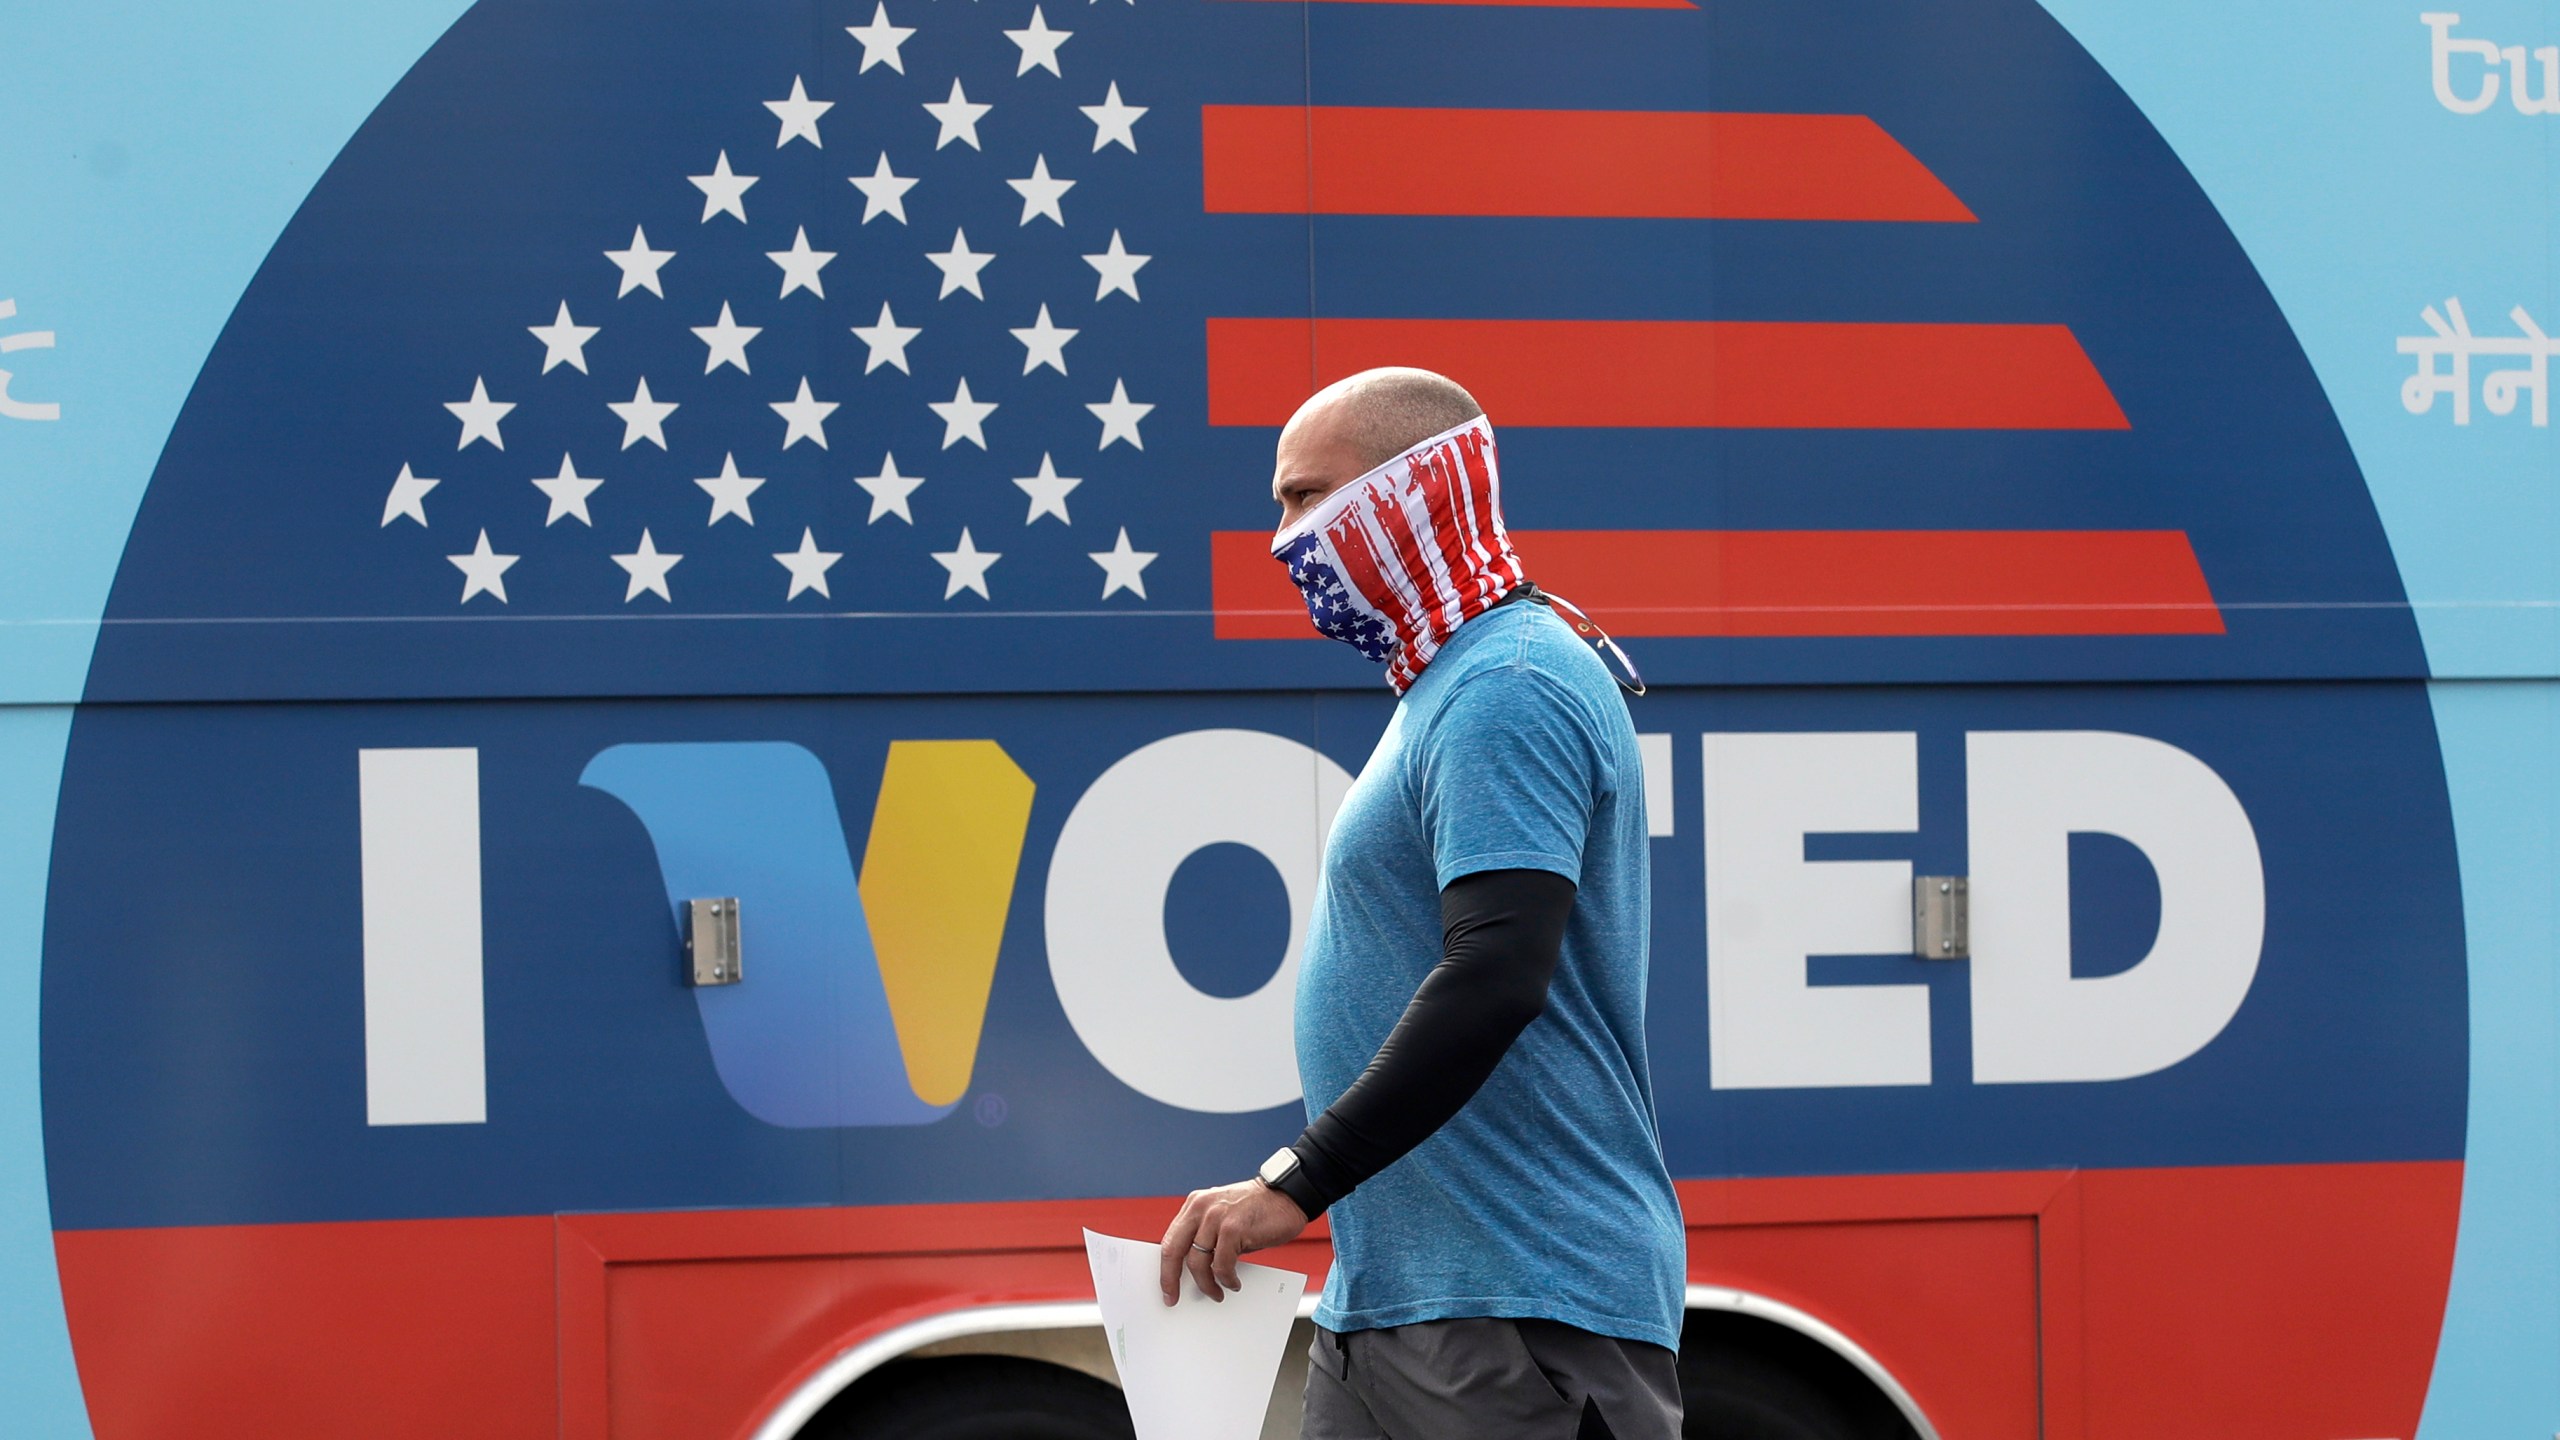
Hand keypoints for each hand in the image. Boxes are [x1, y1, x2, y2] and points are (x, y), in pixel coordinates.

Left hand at [1158, 1178, 1307, 1305]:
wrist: (1287, 1197)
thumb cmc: (1257, 1212)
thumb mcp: (1223, 1218)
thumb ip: (1206, 1237)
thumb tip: (1193, 1270)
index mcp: (1195, 1205)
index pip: (1170, 1240)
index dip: (1165, 1267)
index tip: (1166, 1287)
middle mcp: (1201, 1207)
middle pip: (1173, 1250)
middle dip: (1170, 1279)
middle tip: (1173, 1297)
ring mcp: (1216, 1217)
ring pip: (1197, 1262)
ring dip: (1206, 1284)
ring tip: (1217, 1292)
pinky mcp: (1233, 1228)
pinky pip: (1221, 1265)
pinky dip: (1226, 1279)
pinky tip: (1233, 1282)